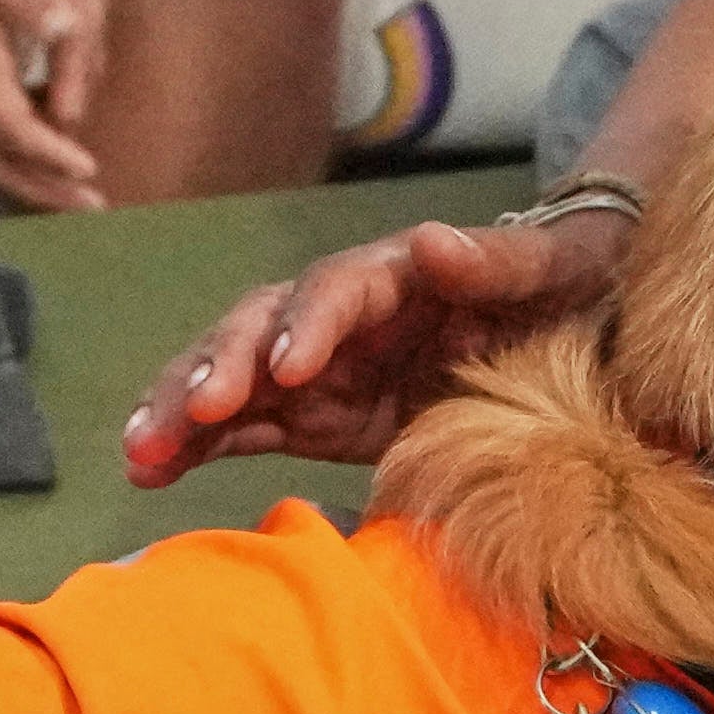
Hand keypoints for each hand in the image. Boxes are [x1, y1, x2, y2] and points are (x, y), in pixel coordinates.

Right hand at [123, 199, 632, 479]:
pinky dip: (197, 446)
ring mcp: (321, 366)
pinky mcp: (314, 413)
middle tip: (191, 417)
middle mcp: (341, 315)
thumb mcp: (549, 268)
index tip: (290, 365)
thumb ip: (496, 262)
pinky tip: (150, 474)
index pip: (338, 290)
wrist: (573, 316)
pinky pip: (244, 426)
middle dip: (220, 368)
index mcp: (394, 275)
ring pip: (235, 377)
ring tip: (141, 454)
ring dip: (184, 410)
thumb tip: (432, 239)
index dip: (309, 324)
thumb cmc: (564, 279)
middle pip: (262, 328)